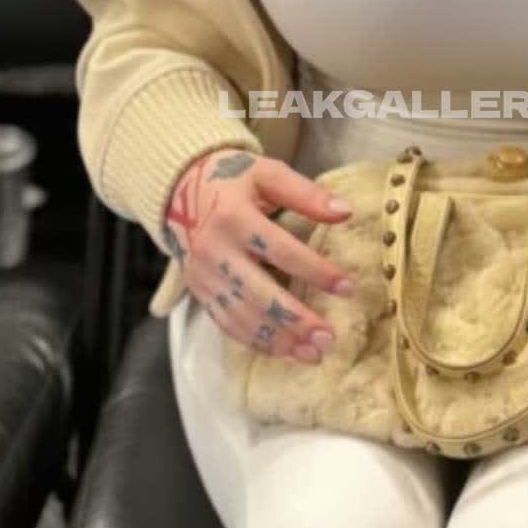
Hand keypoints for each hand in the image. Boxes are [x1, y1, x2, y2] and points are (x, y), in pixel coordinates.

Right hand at [162, 148, 355, 359]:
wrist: (179, 191)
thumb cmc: (233, 181)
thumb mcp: (267, 173)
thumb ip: (305, 193)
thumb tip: (346, 212)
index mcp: (234, 217)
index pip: (281, 250)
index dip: (315, 271)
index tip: (347, 287)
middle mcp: (215, 251)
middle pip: (260, 293)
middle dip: (296, 319)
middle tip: (329, 338)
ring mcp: (205, 277)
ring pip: (243, 316)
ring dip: (279, 339)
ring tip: (314, 354)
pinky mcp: (200, 293)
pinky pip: (228, 324)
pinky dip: (256, 342)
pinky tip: (284, 351)